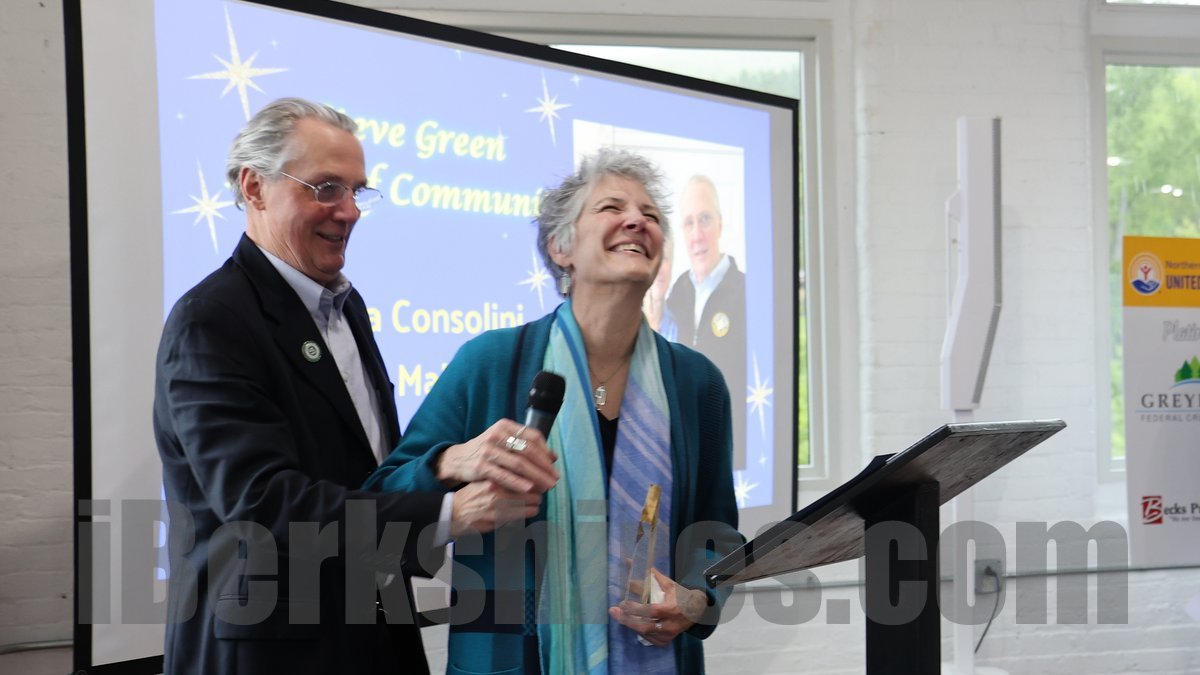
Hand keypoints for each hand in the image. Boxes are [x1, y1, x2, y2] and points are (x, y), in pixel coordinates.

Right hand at [435, 419, 558, 493]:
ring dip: (536, 476)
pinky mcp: (481, 465)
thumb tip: (553, 457)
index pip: (533, 436)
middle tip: (555, 479)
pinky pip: (504, 475)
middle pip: (528, 450)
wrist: (459, 459)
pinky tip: (530, 489)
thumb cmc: (488, 451)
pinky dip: (518, 482)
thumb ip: (526, 447)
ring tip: (547, 486)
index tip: (554, 465)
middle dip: (544, 466)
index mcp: (506, 426)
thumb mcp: (505, 443)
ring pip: (518, 463)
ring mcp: (488, 449)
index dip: (545, 451)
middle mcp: (497, 434)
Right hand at [449, 480, 540, 536]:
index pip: (523, 476)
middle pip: (529, 490)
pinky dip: (525, 515)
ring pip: (528, 505)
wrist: (453, 512)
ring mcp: (497, 505)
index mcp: (494, 476)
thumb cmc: (472, 495)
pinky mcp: (497, 519)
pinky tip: (526, 513)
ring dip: (534, 506)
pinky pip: (519, 517)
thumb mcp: (486, 480)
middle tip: (538, 496)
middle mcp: (497, 489)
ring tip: (534, 505)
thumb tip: (528, 477)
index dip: (535, 480)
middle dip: (537, 494)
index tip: (539, 483)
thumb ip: (504, 478)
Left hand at [608, 568, 708, 646]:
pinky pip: (650, 639)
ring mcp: (668, 634)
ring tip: (620, 616)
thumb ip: (650, 577)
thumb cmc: (680, 595)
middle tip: (613, 612)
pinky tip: (633, 624)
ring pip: (645, 633)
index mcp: (671, 608)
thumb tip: (630, 563)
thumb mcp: (668, 584)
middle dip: (627, 620)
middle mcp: (670, 624)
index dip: (636, 608)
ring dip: (631, 625)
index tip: (622, 603)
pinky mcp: (666, 640)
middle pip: (645, 626)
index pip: (651, 610)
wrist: (697, 610)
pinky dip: (640, 632)